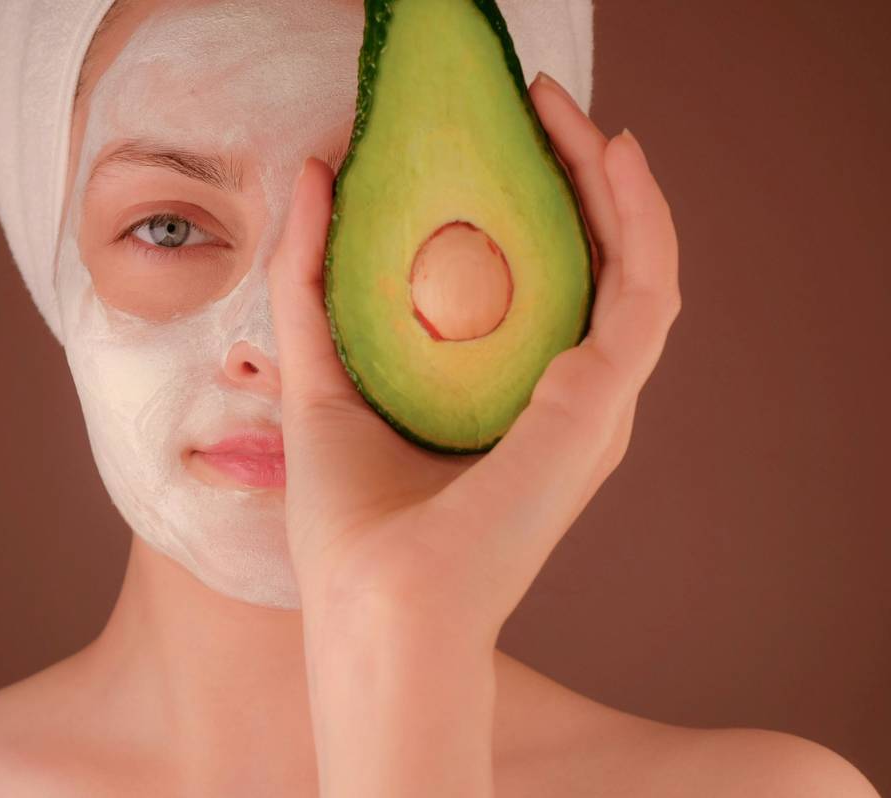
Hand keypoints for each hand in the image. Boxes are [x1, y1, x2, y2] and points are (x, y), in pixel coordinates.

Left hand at [268, 72, 680, 640]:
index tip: (494, 135)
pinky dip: (640, 219)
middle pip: (593, 265)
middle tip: (536, 105)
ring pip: (635, 265)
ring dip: (612, 180)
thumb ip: (310, 282)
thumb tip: (311, 173)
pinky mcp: (600, 408)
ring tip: (567, 112)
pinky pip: (645, 292)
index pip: (544, 283)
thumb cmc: (351, 528)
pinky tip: (610, 157)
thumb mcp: (318, 379)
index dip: (531, 202)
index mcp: (514, 405)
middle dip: (573, 175)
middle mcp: (567, 403)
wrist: (376, 615)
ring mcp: (594, 406)